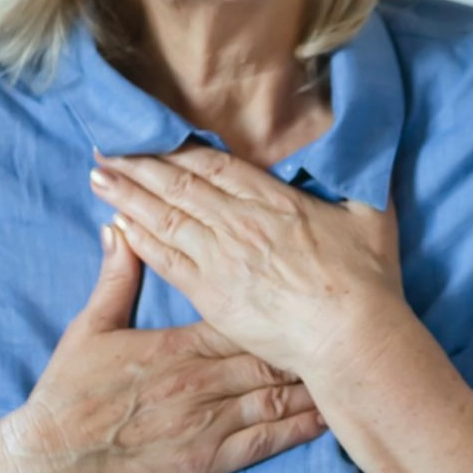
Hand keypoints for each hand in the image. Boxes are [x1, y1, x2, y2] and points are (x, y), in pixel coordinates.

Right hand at [0, 224, 329, 472]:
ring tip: (351, 369)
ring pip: (278, 395)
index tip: (311, 294)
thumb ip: (115, 278)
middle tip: (348, 329)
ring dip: (316, 383)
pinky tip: (330, 418)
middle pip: (272, 353)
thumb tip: (120, 227)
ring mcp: (211, 421)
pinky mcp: (212, 459)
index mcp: (180, 345)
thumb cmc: (69, 395)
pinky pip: (268, 441)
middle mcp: (204, 380)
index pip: (244, 316)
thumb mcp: (90, 329)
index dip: (281, 307)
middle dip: (310, 341)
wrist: (52, 462)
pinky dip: (302, 428)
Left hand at [88, 143, 402, 382]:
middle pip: (178, 185)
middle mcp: (240, 223)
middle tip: (106, 148)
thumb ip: (360, 182)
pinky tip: (117, 224)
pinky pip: (166, 260)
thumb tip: (364, 155)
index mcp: (274, 201)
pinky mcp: (212, 295)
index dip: (179, 149)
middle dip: (139, 165)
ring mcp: (222, 259)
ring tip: (99, 176)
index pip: (215, 166)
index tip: (153, 136)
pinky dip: (139, 239)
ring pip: (164, 217)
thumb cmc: (368, 282)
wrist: (351, 336)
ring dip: (128, 195)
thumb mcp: (374, 217)